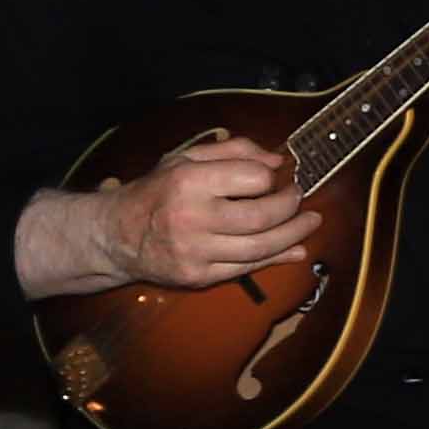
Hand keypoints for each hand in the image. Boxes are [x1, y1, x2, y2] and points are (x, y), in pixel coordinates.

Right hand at [104, 132, 314, 288]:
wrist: (116, 235)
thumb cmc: (156, 191)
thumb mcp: (185, 157)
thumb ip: (233, 151)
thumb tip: (276, 162)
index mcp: (189, 181)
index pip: (251, 180)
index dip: (268, 178)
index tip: (275, 177)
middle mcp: (192, 218)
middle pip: (261, 217)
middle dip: (291, 208)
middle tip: (301, 198)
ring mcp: (196, 252)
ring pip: (260, 248)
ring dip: (293, 235)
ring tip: (311, 222)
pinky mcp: (198, 277)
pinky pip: (247, 269)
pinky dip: (277, 259)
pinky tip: (297, 249)